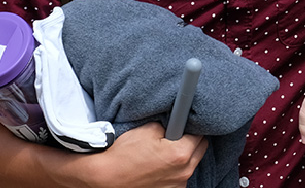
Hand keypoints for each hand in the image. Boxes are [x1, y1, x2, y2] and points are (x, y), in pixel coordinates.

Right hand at [79, 122, 207, 187]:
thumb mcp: (149, 129)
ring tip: (162, 154)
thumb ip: (170, 125)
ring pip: (191, 164)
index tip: (185, 124)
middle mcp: (183, 172)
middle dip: (190, 141)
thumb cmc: (123, 154)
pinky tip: (158, 167)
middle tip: (174, 137)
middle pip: (200, 150)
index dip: (191, 127)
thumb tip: (178, 122)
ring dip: (183, 158)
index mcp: (180, 154)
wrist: (105, 178)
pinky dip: (173, 171)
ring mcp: (177, 186)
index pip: (200, 134)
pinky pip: (179, 177)